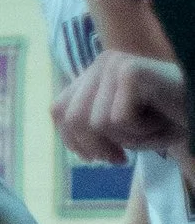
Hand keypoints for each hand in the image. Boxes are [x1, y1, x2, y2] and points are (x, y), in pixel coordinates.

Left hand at [54, 50, 187, 163]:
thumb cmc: (166, 120)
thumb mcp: (119, 126)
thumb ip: (90, 127)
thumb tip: (70, 141)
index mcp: (93, 74)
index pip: (59, 111)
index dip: (73, 141)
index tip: (95, 158)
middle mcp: (101, 63)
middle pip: (73, 119)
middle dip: (97, 147)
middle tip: (121, 160)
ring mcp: (115, 64)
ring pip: (97, 123)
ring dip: (126, 138)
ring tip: (149, 128)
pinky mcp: (131, 72)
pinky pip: (119, 120)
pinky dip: (141, 131)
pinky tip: (158, 120)